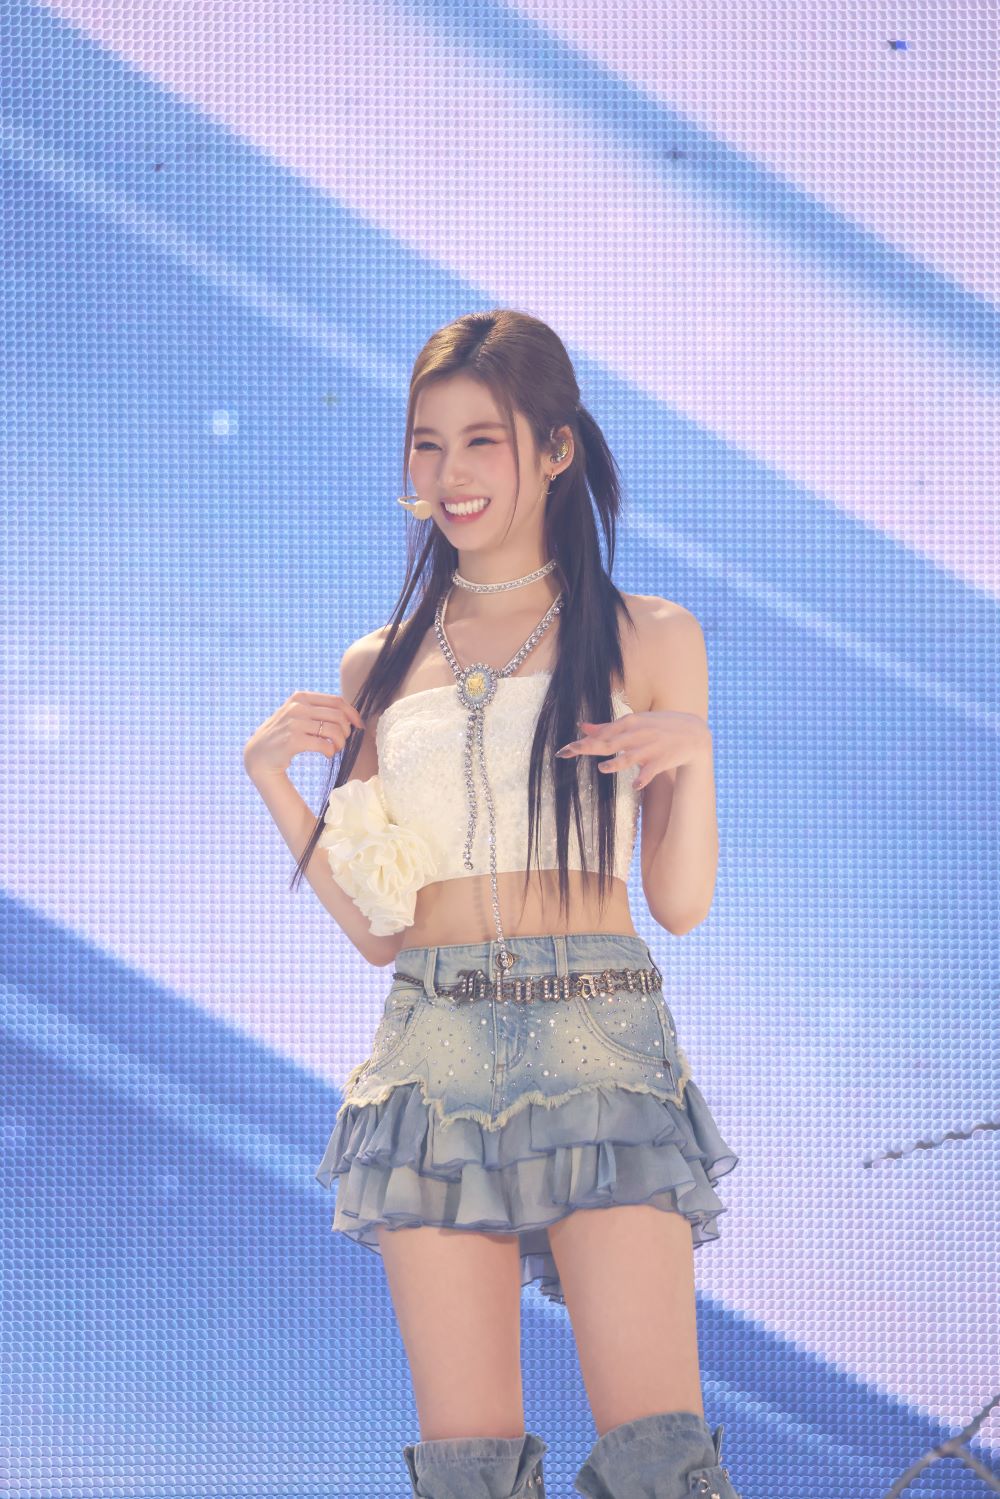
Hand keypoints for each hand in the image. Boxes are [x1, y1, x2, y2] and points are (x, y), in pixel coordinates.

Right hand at [243, 690, 365, 779]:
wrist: (259, 755)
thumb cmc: (283, 734)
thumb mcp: (297, 714)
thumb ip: (317, 709)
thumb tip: (349, 713)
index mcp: (301, 697)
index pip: (337, 701)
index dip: (352, 713)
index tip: (358, 726)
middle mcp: (297, 707)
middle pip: (338, 715)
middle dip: (347, 730)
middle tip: (343, 741)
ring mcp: (294, 723)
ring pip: (334, 730)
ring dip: (340, 743)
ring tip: (336, 749)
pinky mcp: (293, 740)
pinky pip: (324, 744)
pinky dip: (331, 751)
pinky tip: (327, 754)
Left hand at [555, 711, 710, 790]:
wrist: (693, 732)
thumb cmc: (658, 727)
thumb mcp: (634, 723)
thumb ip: (607, 727)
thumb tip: (582, 726)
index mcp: (629, 723)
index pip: (602, 733)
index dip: (583, 742)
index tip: (564, 750)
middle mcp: (638, 734)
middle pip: (610, 743)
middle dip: (589, 747)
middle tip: (570, 752)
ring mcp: (650, 748)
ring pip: (630, 756)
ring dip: (617, 763)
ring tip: (603, 768)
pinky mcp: (662, 760)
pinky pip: (651, 771)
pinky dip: (644, 778)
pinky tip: (635, 786)